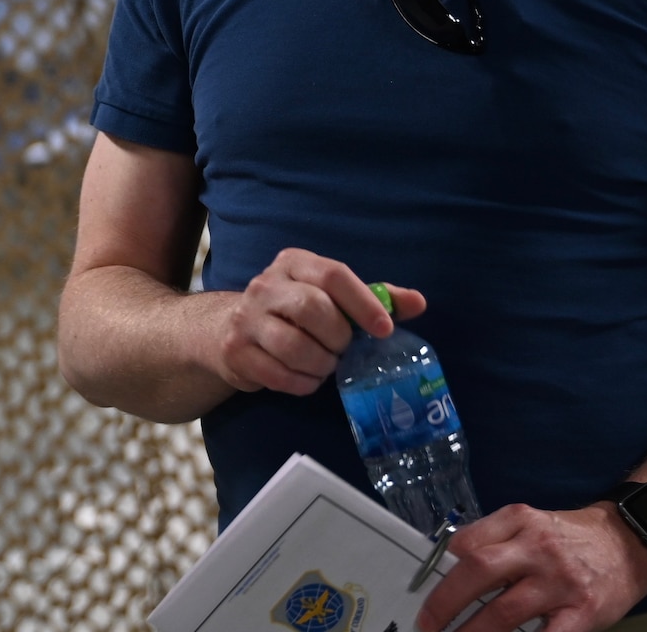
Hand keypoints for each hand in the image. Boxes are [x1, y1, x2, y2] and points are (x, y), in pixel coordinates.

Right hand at [209, 248, 425, 395]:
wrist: (228, 330)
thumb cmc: (293, 311)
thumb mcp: (330, 296)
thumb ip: (373, 298)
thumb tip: (418, 303)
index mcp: (294, 263)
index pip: (333, 275)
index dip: (363, 303)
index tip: (384, 330)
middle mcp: (266, 285)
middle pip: (313, 308)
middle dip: (338, 337)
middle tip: (344, 349)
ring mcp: (246, 318)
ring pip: (294, 346)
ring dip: (321, 364)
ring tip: (326, 365)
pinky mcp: (236, 351)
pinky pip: (279, 374)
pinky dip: (302, 383)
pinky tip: (307, 378)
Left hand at [415, 502, 646, 631]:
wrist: (630, 543)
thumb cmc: (572, 539)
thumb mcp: (532, 523)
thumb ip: (494, 538)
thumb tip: (452, 559)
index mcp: (521, 520)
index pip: (469, 542)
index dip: (442, 570)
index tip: (426, 593)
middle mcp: (538, 547)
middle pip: (479, 571)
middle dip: (445, 603)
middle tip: (427, 625)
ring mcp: (560, 582)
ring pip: (504, 612)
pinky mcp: (582, 612)